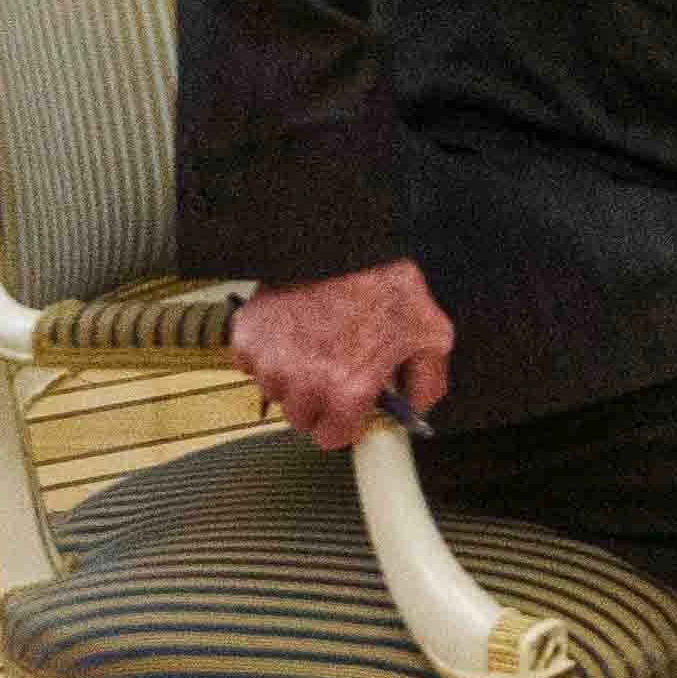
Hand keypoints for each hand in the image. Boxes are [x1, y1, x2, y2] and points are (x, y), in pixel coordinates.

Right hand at [234, 260, 454, 443]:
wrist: (344, 238)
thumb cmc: (387, 282)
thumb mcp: (429, 333)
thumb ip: (427, 382)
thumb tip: (414, 409)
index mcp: (347, 390)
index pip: (331, 439)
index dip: (343, 422)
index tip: (349, 405)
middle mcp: (303, 385)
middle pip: (301, 419)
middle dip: (318, 401)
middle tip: (334, 366)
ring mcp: (270, 362)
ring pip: (275, 392)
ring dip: (291, 376)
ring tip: (315, 340)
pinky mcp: (247, 337)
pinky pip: (251, 363)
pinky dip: (267, 351)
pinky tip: (291, 327)